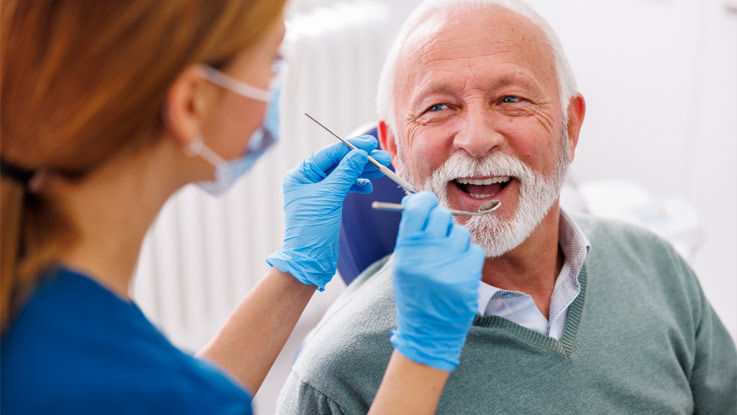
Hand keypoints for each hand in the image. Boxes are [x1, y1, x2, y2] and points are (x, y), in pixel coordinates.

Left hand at [266, 135, 390, 289]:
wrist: (310, 260)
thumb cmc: (312, 229)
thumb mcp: (330, 196)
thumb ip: (346, 172)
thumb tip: (360, 153)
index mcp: (301, 174)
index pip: (329, 154)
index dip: (351, 147)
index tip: (370, 144)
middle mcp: (308, 180)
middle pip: (338, 162)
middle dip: (361, 160)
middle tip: (383, 158)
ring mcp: (318, 191)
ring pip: (344, 174)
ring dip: (363, 171)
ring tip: (382, 170)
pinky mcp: (328, 202)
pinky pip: (345, 187)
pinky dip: (358, 185)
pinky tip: (368, 186)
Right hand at [391, 191, 483, 371]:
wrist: (428, 331)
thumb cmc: (414, 293)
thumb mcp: (403, 264)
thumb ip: (411, 234)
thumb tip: (418, 201)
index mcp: (406, 251)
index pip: (418, 208)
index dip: (424, 201)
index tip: (427, 203)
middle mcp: (427, 256)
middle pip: (442, 216)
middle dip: (442, 223)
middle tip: (439, 236)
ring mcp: (450, 266)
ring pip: (461, 232)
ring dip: (456, 242)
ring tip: (447, 260)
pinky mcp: (468, 276)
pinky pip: (474, 250)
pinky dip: (468, 257)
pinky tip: (459, 270)